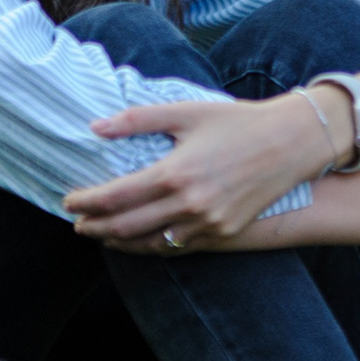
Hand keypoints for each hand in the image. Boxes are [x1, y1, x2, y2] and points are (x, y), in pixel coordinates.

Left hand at [62, 93, 333, 246]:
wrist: (291, 143)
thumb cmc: (237, 121)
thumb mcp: (185, 112)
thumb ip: (137, 120)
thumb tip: (96, 128)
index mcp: (175, 173)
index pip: (115, 197)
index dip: (86, 202)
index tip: (68, 201)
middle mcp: (189, 205)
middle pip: (127, 226)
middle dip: (96, 227)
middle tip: (77, 224)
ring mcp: (208, 224)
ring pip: (151, 244)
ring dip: (120, 242)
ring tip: (102, 235)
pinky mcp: (225, 233)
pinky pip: (179, 247)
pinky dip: (153, 247)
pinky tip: (141, 241)